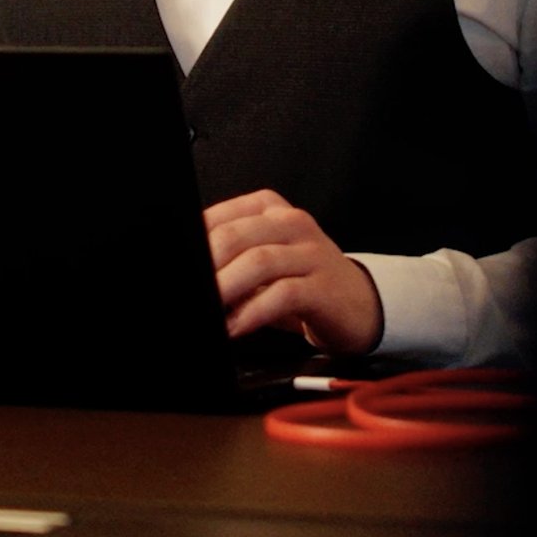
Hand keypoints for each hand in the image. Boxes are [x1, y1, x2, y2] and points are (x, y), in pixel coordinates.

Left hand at [204, 189, 383, 354]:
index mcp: (268, 208)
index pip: (217, 218)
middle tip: (189, 291)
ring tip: (208, 311)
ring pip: (258, 262)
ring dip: (224, 290)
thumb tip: (189, 271)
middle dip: (205, 268)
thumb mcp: (262, 261)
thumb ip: (227, 259)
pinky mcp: (323, 285)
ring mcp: (311, 252)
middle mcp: (291, 223)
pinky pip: (283, 294)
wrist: (359, 304)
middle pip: (234, 237)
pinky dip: (252, 313)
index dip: (192, 246)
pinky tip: (236, 327)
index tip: (178, 270)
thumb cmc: (301, 282)